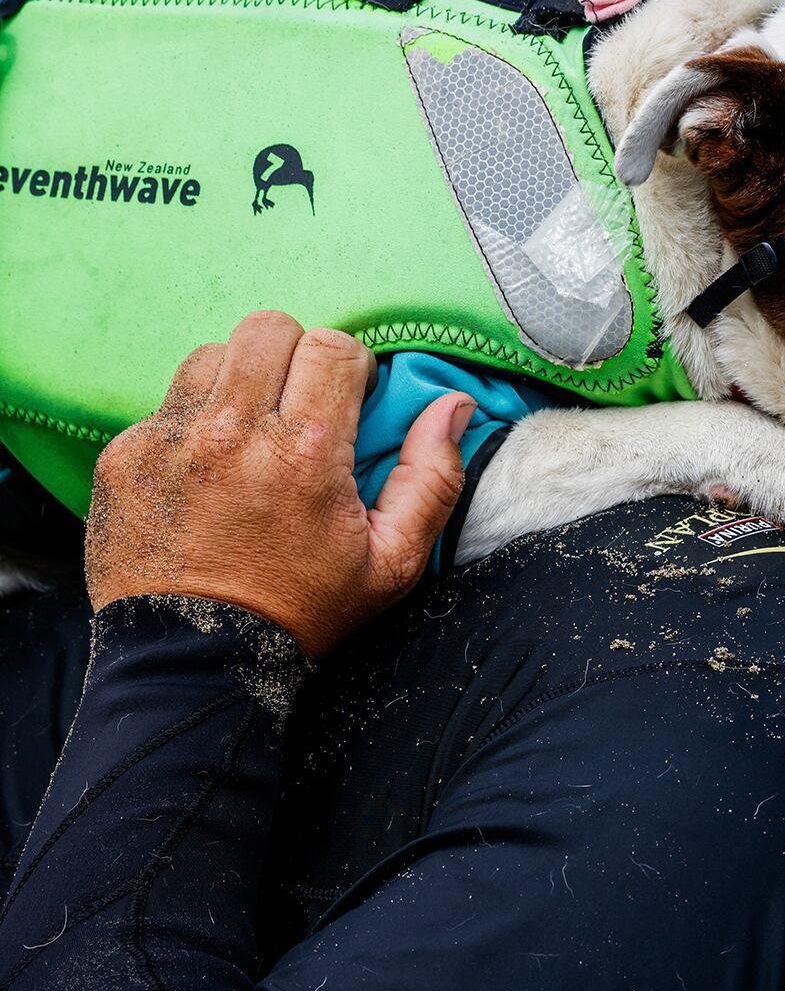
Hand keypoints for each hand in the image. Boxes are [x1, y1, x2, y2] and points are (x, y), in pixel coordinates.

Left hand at [85, 311, 472, 658]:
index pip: (332, 346)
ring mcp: (169, 440)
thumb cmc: (301, 612)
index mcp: (306, 452)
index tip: (348, 401)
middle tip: (301, 405)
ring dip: (240, 381)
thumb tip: (454, 405)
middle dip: (294, 357)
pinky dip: (192, 424)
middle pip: (268, 328)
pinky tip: (207, 472)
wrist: (196, 661)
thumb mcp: (394, 561)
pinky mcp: (125, 456)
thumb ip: (434, 476)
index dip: (350, 367)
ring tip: (251, 433)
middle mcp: (233, 432)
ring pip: (212, 356)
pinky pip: (165, 405)